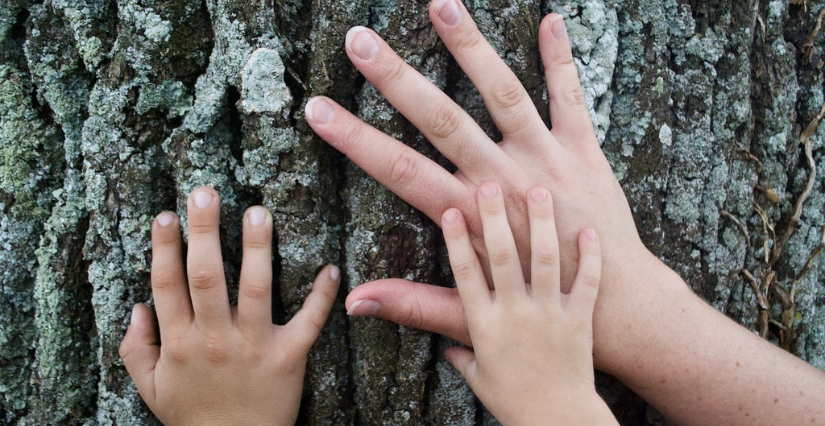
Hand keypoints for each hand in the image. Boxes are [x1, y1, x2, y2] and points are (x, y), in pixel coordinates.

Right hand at [119, 187, 339, 425]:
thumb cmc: (194, 417)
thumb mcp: (151, 389)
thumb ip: (135, 349)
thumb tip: (137, 308)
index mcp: (179, 342)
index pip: (167, 284)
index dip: (165, 247)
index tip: (168, 214)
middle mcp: (215, 338)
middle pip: (205, 276)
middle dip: (203, 231)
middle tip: (206, 192)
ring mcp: (254, 346)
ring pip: (255, 288)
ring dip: (256, 248)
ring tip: (259, 212)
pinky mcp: (289, 357)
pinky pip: (308, 322)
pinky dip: (321, 297)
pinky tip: (330, 268)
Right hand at [305, 0, 654, 367]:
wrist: (618, 303)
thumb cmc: (539, 303)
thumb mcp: (470, 311)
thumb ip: (412, 302)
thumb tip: (354, 303)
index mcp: (470, 213)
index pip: (399, 170)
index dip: (354, 139)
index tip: (319, 109)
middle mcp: (502, 177)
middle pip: (441, 119)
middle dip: (396, 79)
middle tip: (360, 41)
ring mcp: (544, 158)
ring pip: (503, 93)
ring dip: (471, 48)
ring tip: (441, 5)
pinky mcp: (583, 151)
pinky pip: (571, 97)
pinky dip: (561, 59)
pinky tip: (551, 20)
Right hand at [442, 183, 616, 424]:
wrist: (558, 420)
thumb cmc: (514, 401)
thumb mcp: (478, 377)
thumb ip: (458, 353)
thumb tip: (444, 349)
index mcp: (484, 325)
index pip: (466, 273)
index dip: (458, 239)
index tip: (451, 209)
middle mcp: (516, 314)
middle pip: (504, 256)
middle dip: (496, 217)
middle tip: (490, 184)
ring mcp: (551, 314)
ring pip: (547, 260)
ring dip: (543, 223)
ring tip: (540, 191)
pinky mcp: (580, 321)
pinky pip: (588, 283)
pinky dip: (591, 257)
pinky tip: (590, 231)